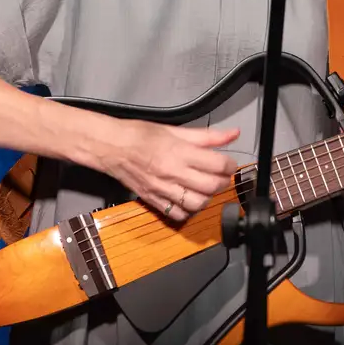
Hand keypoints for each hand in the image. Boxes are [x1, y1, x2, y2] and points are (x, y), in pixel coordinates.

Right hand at [102, 120, 241, 222]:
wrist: (111, 147)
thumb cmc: (140, 135)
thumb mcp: (175, 130)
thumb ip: (206, 136)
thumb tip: (233, 134)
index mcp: (179, 152)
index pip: (217, 164)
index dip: (230, 165)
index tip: (229, 163)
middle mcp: (173, 173)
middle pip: (211, 186)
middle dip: (223, 182)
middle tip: (222, 175)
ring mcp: (163, 190)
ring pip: (197, 203)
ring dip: (208, 198)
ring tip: (206, 188)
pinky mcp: (154, 201)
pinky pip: (177, 214)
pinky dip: (188, 211)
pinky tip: (189, 200)